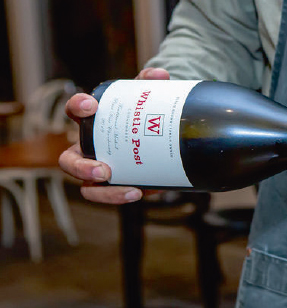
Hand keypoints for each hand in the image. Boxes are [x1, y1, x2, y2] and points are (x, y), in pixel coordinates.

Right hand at [58, 68, 169, 203]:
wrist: (155, 132)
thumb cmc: (140, 113)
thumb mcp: (144, 97)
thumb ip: (149, 84)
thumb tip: (161, 75)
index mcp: (91, 122)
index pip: (74, 111)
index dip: (77, 106)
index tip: (90, 106)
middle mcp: (88, 149)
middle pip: (69, 161)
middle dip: (81, 167)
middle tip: (103, 170)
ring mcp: (99, 170)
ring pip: (88, 188)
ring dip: (104, 192)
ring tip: (128, 190)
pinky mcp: (116, 184)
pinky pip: (111, 195)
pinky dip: (121, 195)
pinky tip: (139, 192)